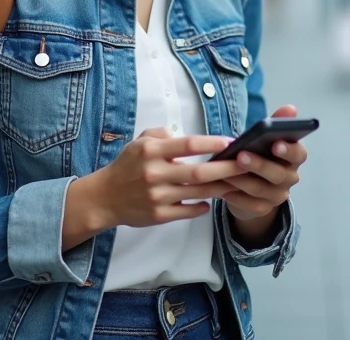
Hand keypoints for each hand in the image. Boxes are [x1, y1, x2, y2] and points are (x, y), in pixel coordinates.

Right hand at [88, 129, 242, 229]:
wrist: (104, 197)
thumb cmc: (126, 167)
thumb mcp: (139, 142)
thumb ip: (162, 134)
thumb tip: (184, 136)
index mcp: (151, 152)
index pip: (188, 144)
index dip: (211, 143)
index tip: (230, 141)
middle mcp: (155, 174)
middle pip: (199, 172)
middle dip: (226, 169)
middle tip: (246, 164)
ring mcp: (158, 197)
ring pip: (198, 193)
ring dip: (220, 188)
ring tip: (237, 183)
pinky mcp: (158, 216)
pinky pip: (187, 211)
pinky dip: (202, 207)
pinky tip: (210, 202)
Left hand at [222, 105, 306, 223]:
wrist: (252, 187)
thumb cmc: (259, 154)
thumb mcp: (265, 138)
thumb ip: (276, 123)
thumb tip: (291, 108)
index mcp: (294, 158)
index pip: (299, 154)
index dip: (289, 150)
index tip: (276, 144)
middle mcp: (290, 177)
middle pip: (278, 174)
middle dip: (259, 165)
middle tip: (241, 156)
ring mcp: (278, 196)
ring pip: (260, 189)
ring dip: (241, 179)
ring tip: (223, 170)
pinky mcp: (263, 208)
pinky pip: (250, 204)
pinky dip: (236, 196)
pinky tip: (223, 188)